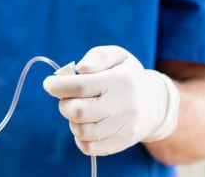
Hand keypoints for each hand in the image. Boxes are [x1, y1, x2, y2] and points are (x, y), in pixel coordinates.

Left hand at [43, 46, 179, 155]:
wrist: (155, 103)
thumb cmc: (127, 76)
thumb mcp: (117, 56)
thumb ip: (97, 57)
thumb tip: (80, 68)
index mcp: (121, 81)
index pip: (81, 86)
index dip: (58, 86)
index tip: (49, 84)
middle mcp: (124, 106)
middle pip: (77, 112)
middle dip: (64, 104)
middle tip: (67, 97)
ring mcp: (124, 128)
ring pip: (81, 131)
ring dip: (72, 120)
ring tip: (80, 109)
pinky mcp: (121, 143)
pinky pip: (89, 147)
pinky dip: (80, 137)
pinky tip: (86, 124)